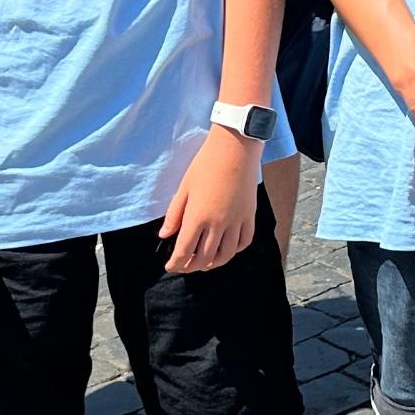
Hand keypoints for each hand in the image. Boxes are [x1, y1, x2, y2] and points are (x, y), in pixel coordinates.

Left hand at [161, 127, 260, 272]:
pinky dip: (234, 251)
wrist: (235, 148)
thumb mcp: (184, 188)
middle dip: (191, 266)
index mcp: (197, 218)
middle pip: (204, 258)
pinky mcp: (249, 216)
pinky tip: (227, 249)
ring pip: (225, 255)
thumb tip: (165, 235)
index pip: (184, 252)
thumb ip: (174, 214)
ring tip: (205, 263)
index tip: (170, 266)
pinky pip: (244, 242)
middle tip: (184, 266)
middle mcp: (217, 225)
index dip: (175, 263)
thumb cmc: (205, 165)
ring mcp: (236, 222)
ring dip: (213, 263)